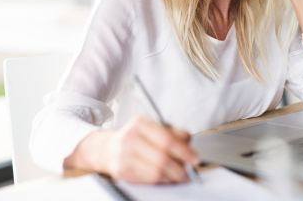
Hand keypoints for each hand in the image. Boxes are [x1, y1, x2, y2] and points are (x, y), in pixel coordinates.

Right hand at [65, 116, 199, 183]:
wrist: (107, 148)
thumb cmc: (135, 137)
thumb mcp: (153, 127)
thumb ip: (173, 133)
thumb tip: (188, 144)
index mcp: (140, 122)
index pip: (166, 139)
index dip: (184, 151)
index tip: (195, 159)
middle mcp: (129, 137)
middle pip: (162, 158)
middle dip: (180, 168)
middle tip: (189, 172)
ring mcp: (123, 155)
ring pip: (156, 172)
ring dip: (172, 177)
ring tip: (180, 176)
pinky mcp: (121, 172)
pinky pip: (148, 180)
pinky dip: (162, 181)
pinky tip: (166, 178)